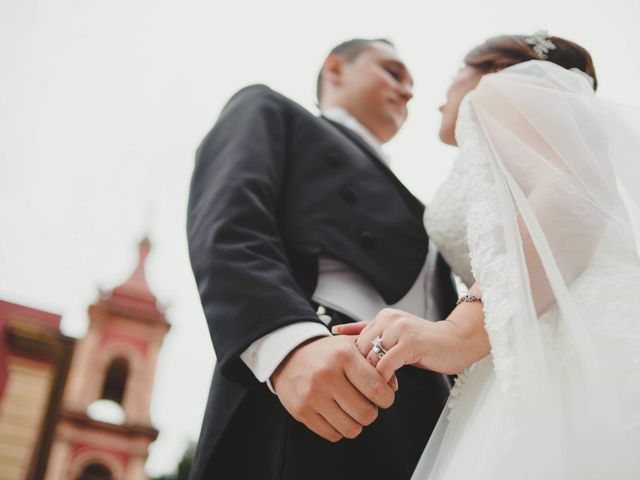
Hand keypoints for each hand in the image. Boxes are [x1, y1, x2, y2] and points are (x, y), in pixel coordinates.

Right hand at [271, 335, 396, 441]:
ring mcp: (312, 395)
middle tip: (366, 402)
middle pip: (366, 414)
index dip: (387, 397)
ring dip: (356, 422)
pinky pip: (333, 435)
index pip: (378, 389)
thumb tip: (393, 386)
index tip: (383, 395)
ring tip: (350, 408)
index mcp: (343, 356)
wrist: (289, 357)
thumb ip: (376, 361)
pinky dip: (339, 428)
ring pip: (351, 428)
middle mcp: (326, 375)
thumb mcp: (352, 346)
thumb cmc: (328, 353)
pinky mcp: (302, 411)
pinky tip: (335, 412)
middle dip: (371, 411)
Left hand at [333, 308, 480, 380]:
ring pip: (371, 358)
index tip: (363, 377)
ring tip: (383, 386)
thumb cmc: (426, 343)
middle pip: (361, 350)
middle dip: (363, 371)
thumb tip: (336, 330)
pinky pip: (386, 364)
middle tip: (371, 386)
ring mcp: (400, 329)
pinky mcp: (411, 342)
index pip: (356, 342)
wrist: (458, 341)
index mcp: (383, 316)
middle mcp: (389, 319)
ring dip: (374, 376)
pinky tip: (392, 385)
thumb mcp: (394, 335)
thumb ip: (367, 332)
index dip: (357, 363)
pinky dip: (385, 378)